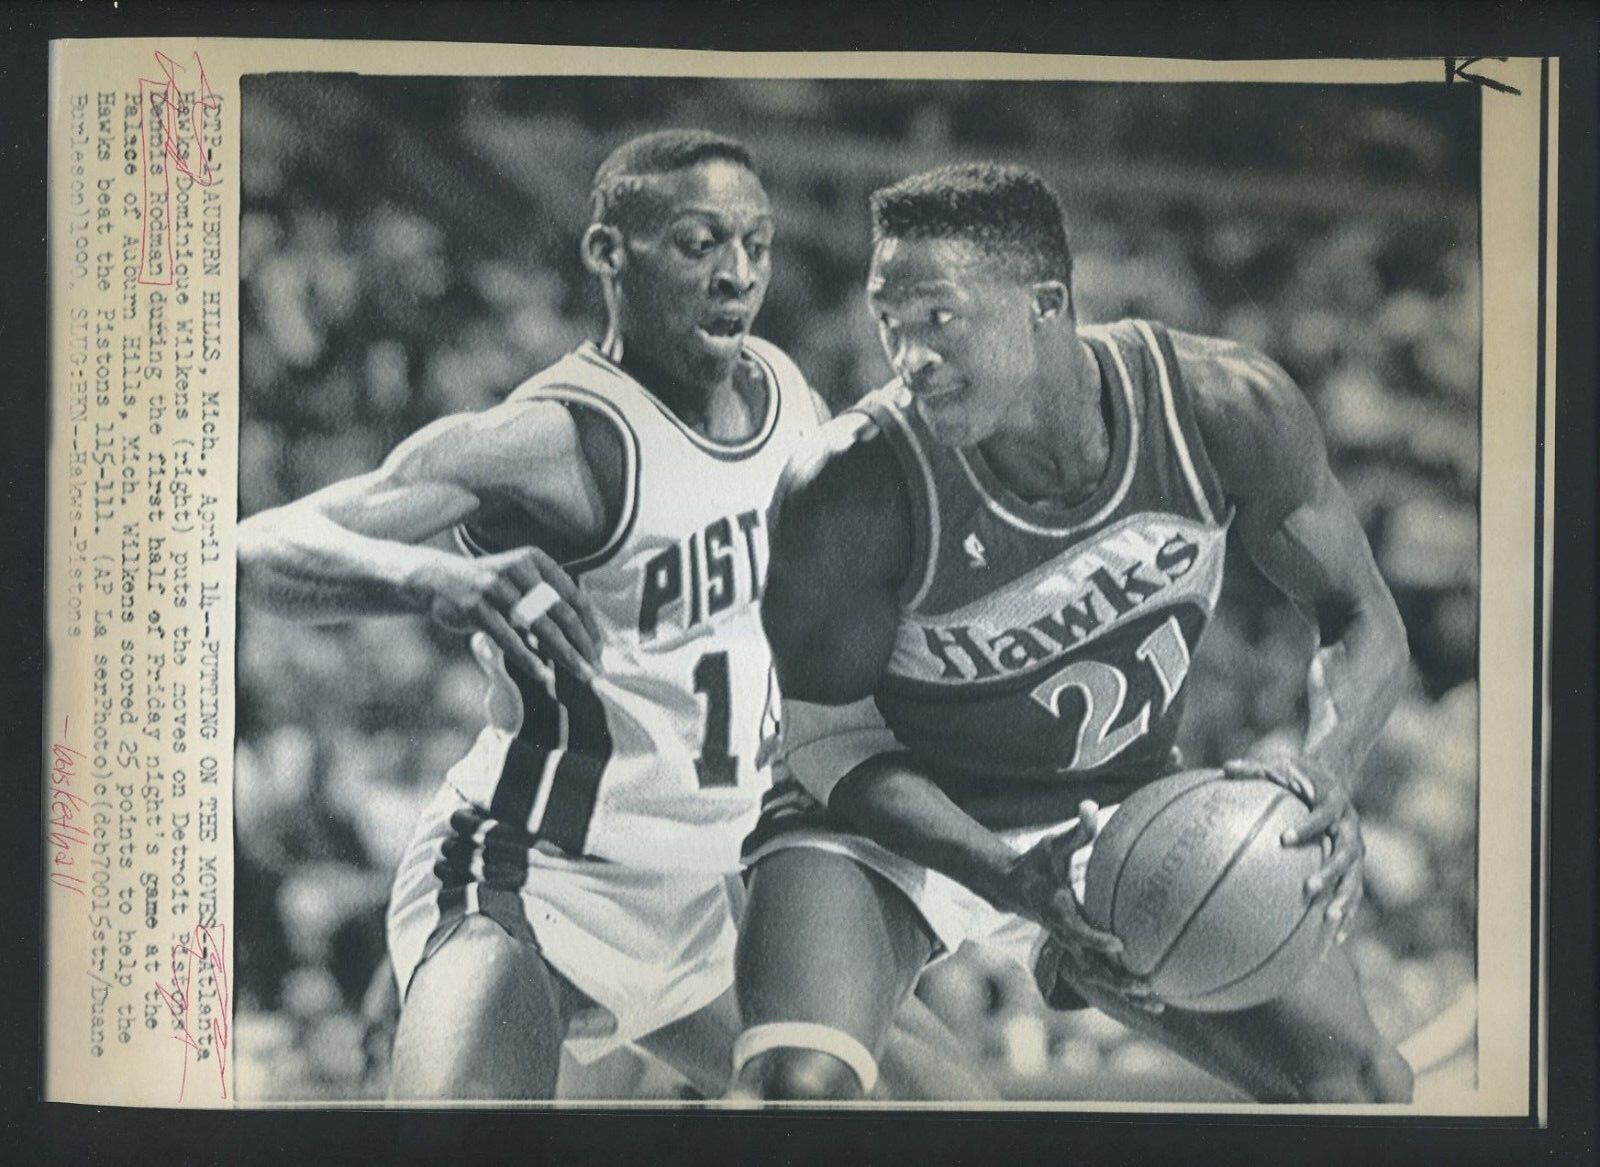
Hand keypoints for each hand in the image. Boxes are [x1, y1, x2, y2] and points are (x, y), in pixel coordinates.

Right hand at [408, 545, 601, 683]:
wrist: (436, 579)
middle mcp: (519, 569)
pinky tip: (543, 675)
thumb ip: (546, 601)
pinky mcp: (475, 606)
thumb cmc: (488, 588)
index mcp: (536, 560)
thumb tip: (581, 636)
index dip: (590, 626)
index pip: (574, 596)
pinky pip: (508, 638)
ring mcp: (496, 586)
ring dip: (564, 655)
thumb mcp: (519, 582)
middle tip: (595, 670)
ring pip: (540, 627)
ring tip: (580, 675)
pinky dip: (527, 658)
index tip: (599, 652)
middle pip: (562, 612)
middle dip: (583, 645)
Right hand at [1008, 801, 1162, 1014]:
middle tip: (1145, 986)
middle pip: (1092, 968)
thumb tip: (1091, 805)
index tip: (1119, 944)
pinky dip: (1125, 987)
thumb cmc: (1037, 865)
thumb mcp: (1051, 845)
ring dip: (1126, 993)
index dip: (1096, 939)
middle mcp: (1068, 937)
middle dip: (1118, 981)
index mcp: (1060, 914)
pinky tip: (1153, 994)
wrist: (1015, 889)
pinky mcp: (1082, 952)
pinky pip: (1104, 975)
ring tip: (1157, 1002)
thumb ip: (1075, 831)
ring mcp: (1075, 948)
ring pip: (1100, 979)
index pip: (1077, 931)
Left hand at [1224, 755, 1364, 943]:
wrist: (1332, 778)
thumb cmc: (1299, 774)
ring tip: (1329, 920)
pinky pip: (1353, 891)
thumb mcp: (1280, 766)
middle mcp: (1350, 827)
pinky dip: (1347, 913)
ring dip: (1344, 898)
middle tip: (1309, 888)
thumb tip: (1224, 769)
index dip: (1308, 826)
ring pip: (1355, 877)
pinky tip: (1335, 939)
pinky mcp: (1355, 864)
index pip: (1323, 815)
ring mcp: (1356, 847)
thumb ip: (1255, 769)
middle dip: (1330, 871)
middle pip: (1346, 852)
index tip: (1284, 838)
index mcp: (1334, 802)